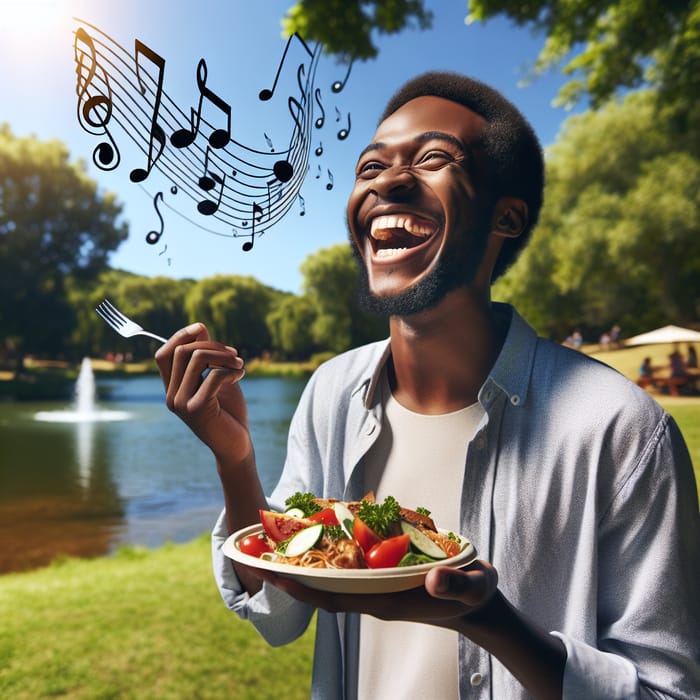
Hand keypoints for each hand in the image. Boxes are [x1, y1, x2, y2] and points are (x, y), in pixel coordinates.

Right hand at [155, 323, 249, 461]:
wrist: (237, 445)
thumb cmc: (228, 412)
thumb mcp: (216, 378)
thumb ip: (207, 357)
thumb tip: (199, 329)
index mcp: (173, 388)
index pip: (163, 354)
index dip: (180, 336)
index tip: (202, 328)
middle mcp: (171, 396)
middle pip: (181, 351)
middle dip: (212, 345)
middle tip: (235, 354)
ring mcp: (181, 404)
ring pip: (196, 358)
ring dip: (224, 356)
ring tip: (240, 364)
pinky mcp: (197, 410)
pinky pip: (213, 376)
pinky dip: (231, 370)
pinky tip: (241, 375)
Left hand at [254, 560, 498, 629]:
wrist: (478, 603)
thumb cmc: (474, 593)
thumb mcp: (473, 587)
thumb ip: (455, 585)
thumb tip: (434, 581)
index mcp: (389, 601)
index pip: (339, 599)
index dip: (307, 590)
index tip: (278, 577)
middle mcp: (376, 597)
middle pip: (327, 591)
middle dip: (295, 577)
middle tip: (263, 558)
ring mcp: (378, 590)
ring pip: (335, 581)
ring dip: (308, 566)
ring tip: (281, 544)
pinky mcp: (384, 581)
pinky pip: (350, 572)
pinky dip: (331, 558)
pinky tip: (321, 538)